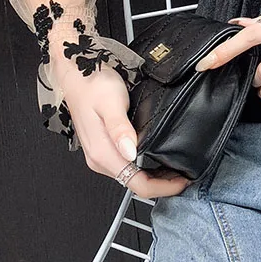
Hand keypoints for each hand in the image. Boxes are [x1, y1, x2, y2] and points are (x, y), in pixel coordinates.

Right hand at [51, 57, 193, 198]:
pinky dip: (144, 166)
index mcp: (103, 153)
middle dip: (161, 184)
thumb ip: (120, 129)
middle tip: (185, 175)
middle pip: (134, 183)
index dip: (162, 187)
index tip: (183, 181)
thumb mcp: (111, 102)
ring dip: (154, 176)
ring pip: (130, 176)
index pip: (136, 184)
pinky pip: (125, 165)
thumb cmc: (92, 84)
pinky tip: (156, 157)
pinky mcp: (102, 147)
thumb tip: (130, 152)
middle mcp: (99, 159)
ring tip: (175, 167)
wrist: (75, 74)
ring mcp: (100, 154)